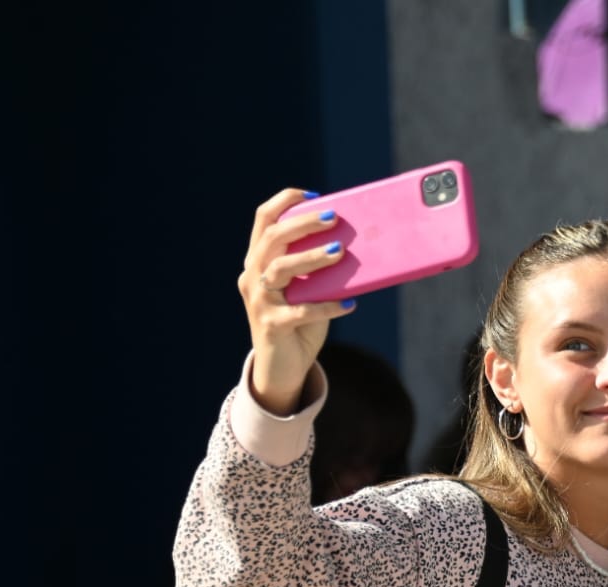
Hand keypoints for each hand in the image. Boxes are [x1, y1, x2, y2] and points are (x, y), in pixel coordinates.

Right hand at [236, 188, 353, 413]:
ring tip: (340, 252)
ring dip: (311, 258)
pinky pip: (301, 312)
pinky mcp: (271, 326)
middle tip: (334, 217)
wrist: (283, 368)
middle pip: (272, 238)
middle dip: (303, 223)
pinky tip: (349, 305)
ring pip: (280, 270)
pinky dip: (327, 306)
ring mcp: (258, 301)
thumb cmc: (300, 323)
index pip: (263, 220)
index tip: (314, 196)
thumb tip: (355, 247)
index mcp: (259, 261)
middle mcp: (252, 276)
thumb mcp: (309, 290)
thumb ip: (320, 270)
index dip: (285, 202)